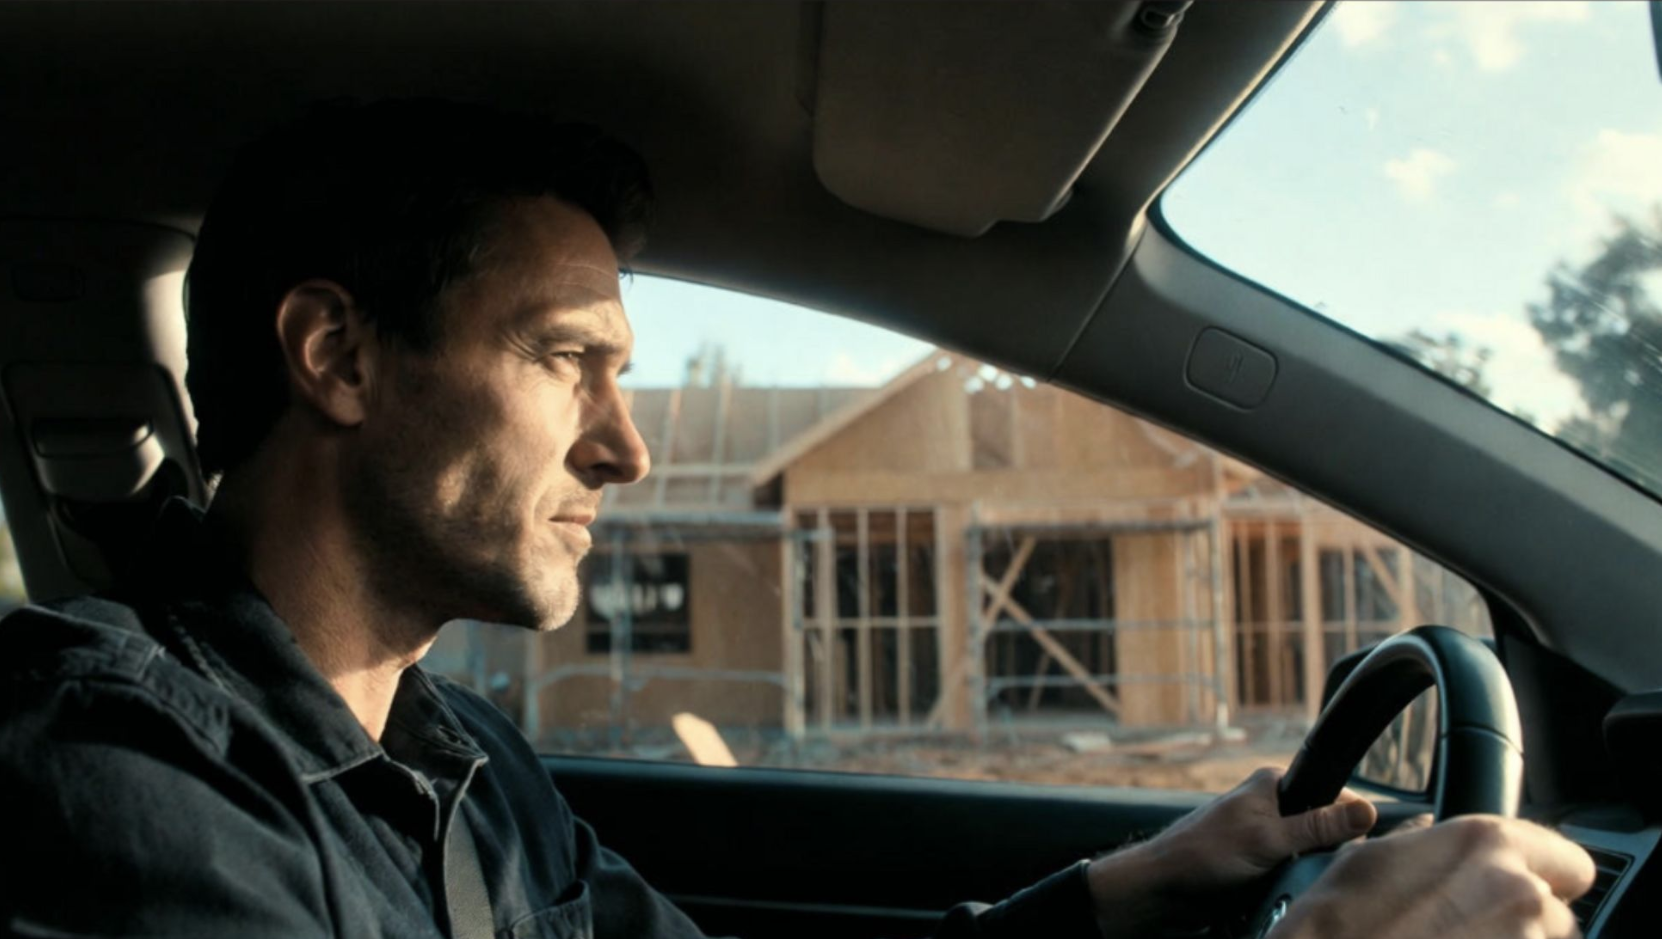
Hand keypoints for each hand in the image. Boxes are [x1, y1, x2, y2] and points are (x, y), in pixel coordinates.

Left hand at [1085, 767, 1377, 937]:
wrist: (1164, 890)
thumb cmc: (1204, 855)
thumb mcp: (1268, 840)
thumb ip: (1318, 826)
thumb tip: (1366, 810)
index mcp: (1272, 784)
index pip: (1333, 794)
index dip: (1350, 820)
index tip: (1359, 845)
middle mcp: (1271, 806)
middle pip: (1325, 827)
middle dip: (1329, 850)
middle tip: (1327, 869)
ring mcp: (1265, 836)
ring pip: (1310, 854)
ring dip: (1311, 870)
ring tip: (1307, 882)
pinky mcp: (1259, 863)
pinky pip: (1293, 872)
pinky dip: (1295, 882)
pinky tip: (1296, 891)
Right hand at [1273, 815, 1594, 938]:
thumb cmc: (1334, 927)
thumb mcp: (1367, 862)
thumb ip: (1421, 845)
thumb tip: (1430, 835)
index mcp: (1485, 846)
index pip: (1571, 863)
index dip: (1547, 876)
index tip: (1522, 888)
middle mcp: (1518, 895)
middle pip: (1554, 914)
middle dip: (1520, 921)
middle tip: (1463, 928)